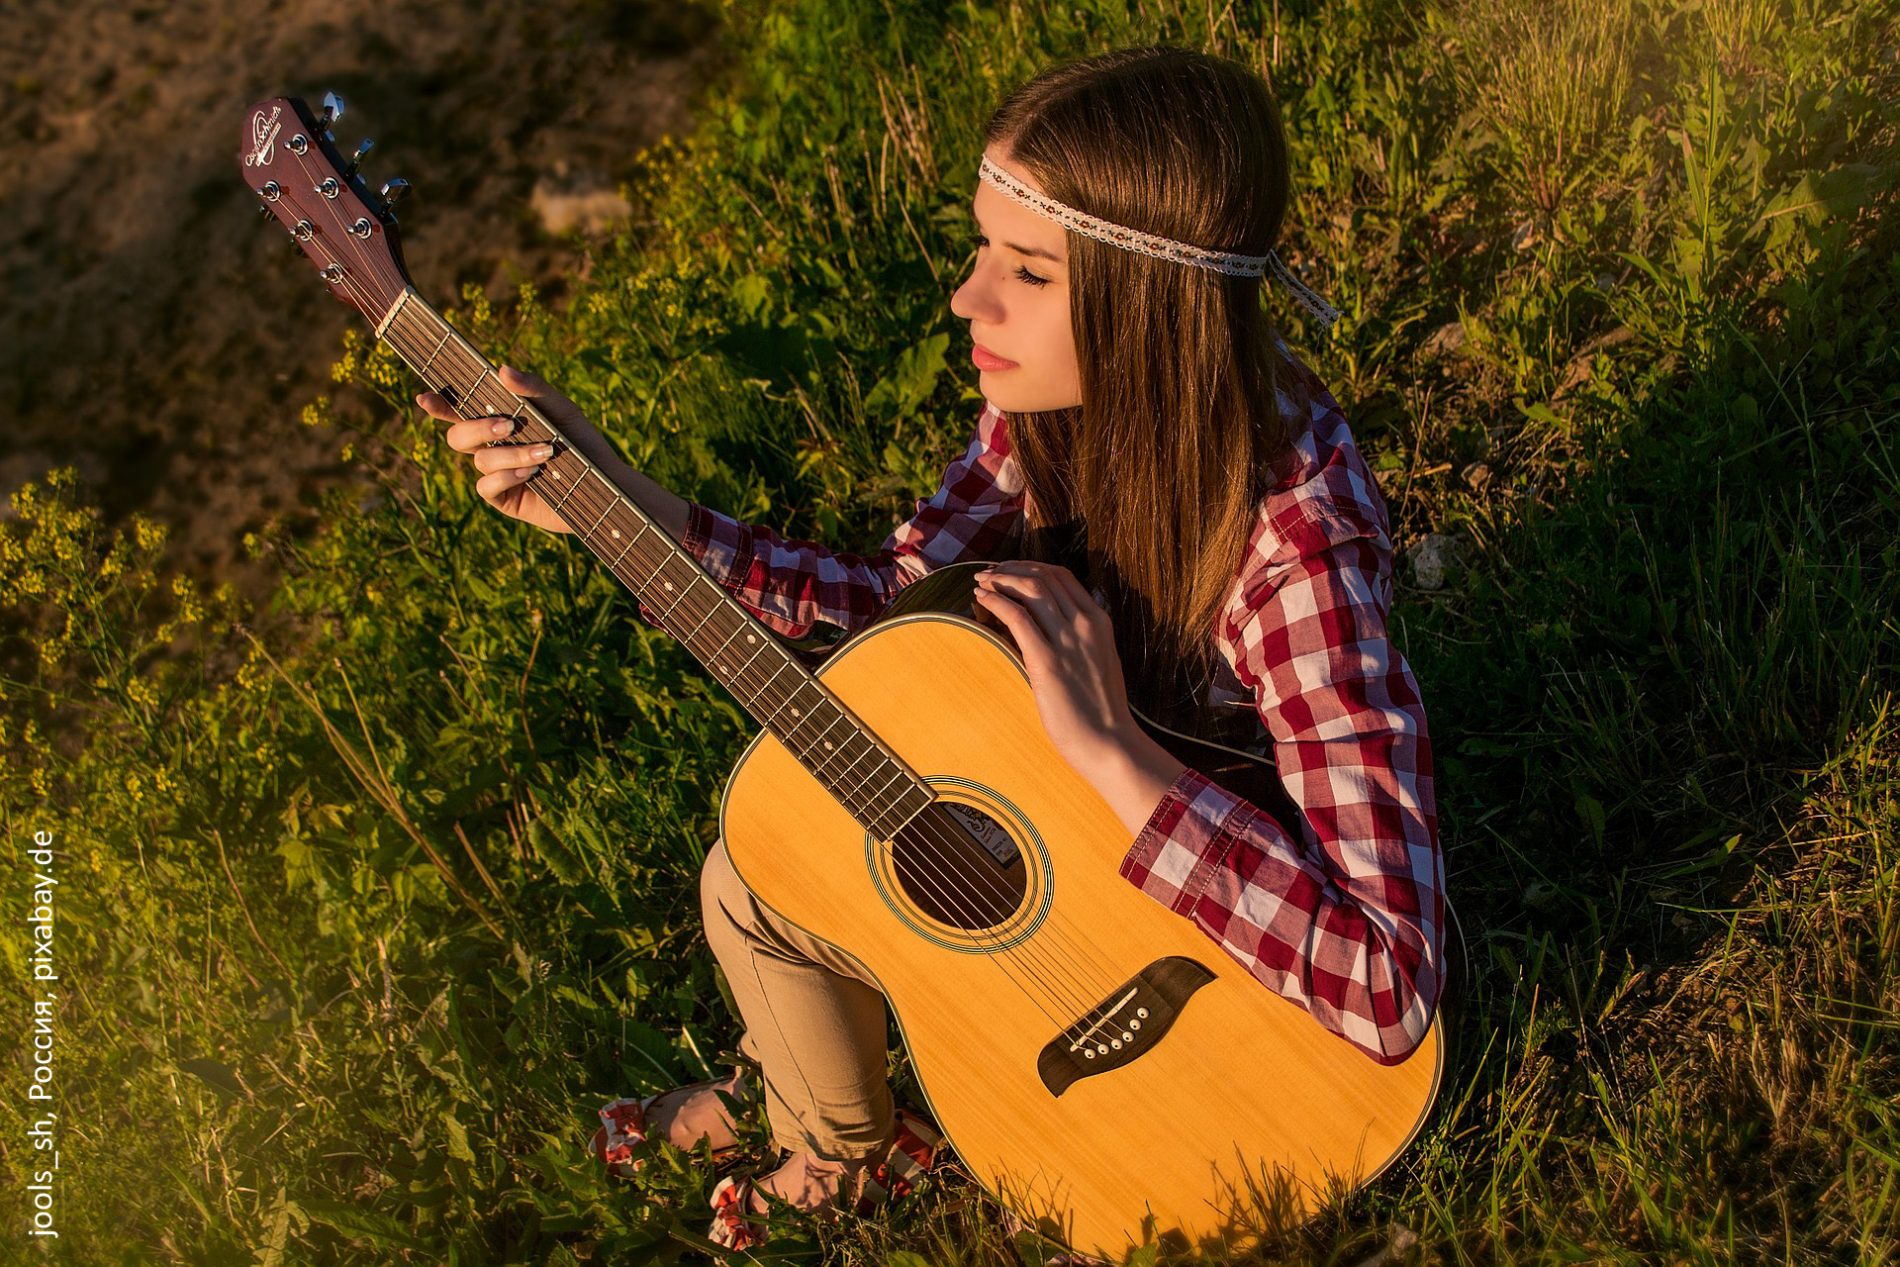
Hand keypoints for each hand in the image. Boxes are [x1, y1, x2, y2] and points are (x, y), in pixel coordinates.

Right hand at [417, 364, 611, 535]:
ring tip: (543, 453)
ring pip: (478, 460)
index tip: (425, 397)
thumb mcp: (562, 410)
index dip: (439, 405)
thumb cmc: (582, 443)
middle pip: (458, 435)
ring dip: (510, 454)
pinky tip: (531, 474)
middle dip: (476, 428)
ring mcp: (495, 474)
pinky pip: (486, 487)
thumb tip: (502, 369)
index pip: (459, 411)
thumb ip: (534, 389)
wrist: (605, 485)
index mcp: (498, 422)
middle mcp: (491, 447)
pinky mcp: (504, 500)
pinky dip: (507, 476)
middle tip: (507, 425)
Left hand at [972, 562, 1140, 776]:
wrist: (1110, 744)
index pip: (1062, 576)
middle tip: (989, 574)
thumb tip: (1061, 625)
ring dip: (1000, 580)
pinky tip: (982, 599)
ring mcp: (1068, 641)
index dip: (1031, 567)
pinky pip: (1018, 617)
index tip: (1010, 570)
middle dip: (1011, 568)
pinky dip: (996, 601)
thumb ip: (1085, 638)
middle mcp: (1085, 624)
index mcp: (1100, 621)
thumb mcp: (1101, 661)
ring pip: (1031, 589)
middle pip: (1043, 576)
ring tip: (981, 583)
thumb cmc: (1101, 711)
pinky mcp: (1047, 662)